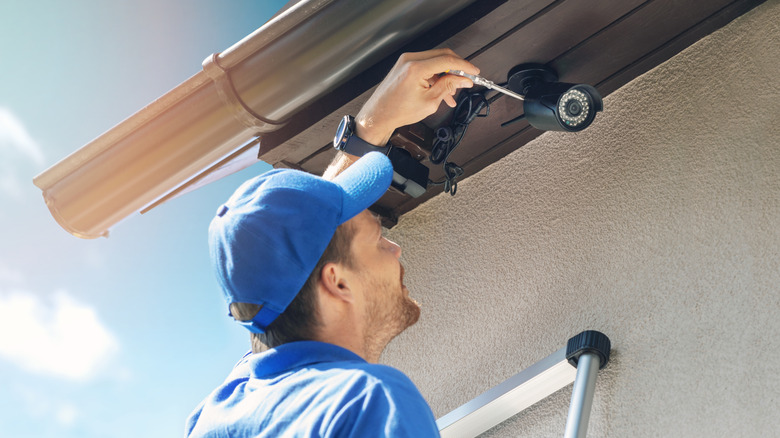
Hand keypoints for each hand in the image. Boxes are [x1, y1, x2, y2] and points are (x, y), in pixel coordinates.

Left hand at [355, 48, 478, 145]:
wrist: (379, 115)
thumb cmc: (398, 111)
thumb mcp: (430, 102)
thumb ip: (448, 86)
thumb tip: (463, 79)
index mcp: (416, 68)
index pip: (448, 60)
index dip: (465, 66)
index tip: (474, 71)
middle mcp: (410, 60)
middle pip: (442, 56)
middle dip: (457, 69)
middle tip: (466, 80)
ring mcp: (406, 61)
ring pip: (435, 62)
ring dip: (446, 75)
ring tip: (452, 93)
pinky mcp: (405, 66)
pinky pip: (426, 67)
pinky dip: (436, 77)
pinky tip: (442, 91)